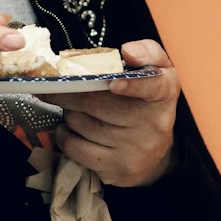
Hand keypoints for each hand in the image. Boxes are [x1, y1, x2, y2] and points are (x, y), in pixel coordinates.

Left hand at [52, 39, 179, 186]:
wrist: (156, 153)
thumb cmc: (148, 101)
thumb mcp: (158, 70)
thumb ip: (147, 52)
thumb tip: (129, 51)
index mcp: (163, 92)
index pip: (153, 87)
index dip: (132, 85)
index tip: (114, 83)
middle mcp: (153, 124)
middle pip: (96, 103)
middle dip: (69, 91)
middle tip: (56, 85)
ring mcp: (135, 150)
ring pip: (80, 123)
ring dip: (68, 111)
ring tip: (73, 107)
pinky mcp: (116, 169)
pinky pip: (74, 147)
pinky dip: (64, 134)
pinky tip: (71, 128)